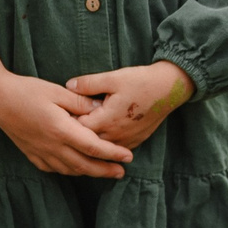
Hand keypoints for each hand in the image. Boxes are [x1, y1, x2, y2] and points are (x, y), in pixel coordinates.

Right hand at [0, 52, 130, 178]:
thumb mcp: (57, 91)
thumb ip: (80, 102)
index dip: (113, 153)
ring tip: (103, 172)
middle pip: (84, 165)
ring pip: (70, 170)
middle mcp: (52, 146)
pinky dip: (69, 171)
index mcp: (61, 129)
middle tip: (121, 172)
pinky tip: (75, 168)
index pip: (93, 147)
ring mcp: (41, 153)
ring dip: (88, 173)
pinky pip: (54, 169)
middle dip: (105, 170)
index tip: (128, 156)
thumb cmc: (27, 91)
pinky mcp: (32, 154)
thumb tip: (101, 109)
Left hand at [70, 61, 190, 149]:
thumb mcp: (113, 77)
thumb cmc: (141, 81)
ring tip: (77, 135)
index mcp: (106, 120)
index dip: (66, 122)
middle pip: (86, 143)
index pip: (77, 129)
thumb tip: (68, 86)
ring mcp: (126, 142)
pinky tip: (97, 139)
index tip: (59, 115)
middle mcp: (115, 136)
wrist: (169, 89)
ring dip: (89, 143)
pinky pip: (114, 150)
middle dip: (75, 135)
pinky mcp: (134, 142)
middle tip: (63, 126)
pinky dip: (104, 147)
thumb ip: (88, 83)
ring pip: (100, 150)